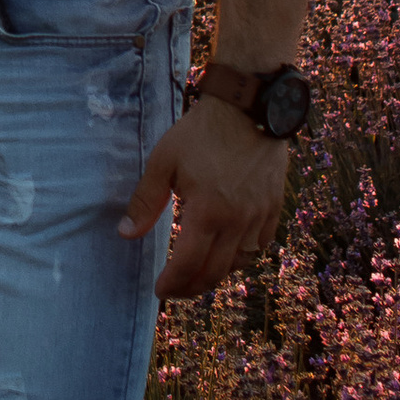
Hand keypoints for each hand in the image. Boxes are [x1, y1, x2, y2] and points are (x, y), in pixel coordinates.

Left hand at [120, 98, 292, 300]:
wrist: (248, 108)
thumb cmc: (200, 133)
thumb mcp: (164, 162)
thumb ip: (145, 202)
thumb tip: (125, 234)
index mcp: (207, 212)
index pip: (188, 264)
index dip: (172, 284)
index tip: (159, 291)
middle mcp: (237, 221)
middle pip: (215, 272)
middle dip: (192, 287)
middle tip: (175, 290)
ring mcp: (259, 216)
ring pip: (240, 263)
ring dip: (217, 274)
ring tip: (197, 273)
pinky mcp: (274, 207)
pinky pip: (259, 245)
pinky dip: (242, 257)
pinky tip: (228, 253)